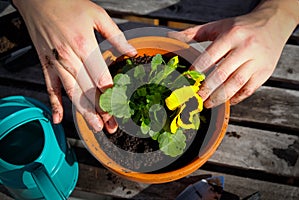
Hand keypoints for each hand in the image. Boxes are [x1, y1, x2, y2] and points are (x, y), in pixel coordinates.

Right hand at [13, 0, 136, 132]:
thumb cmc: (68, 5)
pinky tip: (58, 119)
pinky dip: (54, 104)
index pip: (101, 79)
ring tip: (95, 128)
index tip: (120, 109)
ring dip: (84, 113)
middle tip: (111, 127)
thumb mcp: (97, 16)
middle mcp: (70, 59)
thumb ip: (116, 37)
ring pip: (72, 94)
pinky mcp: (46, 65)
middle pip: (88, 91)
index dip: (112, 96)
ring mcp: (56, 64)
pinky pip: (50, 88)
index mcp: (85, 46)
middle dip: (101, 112)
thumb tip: (132, 53)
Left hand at [169, 0, 298, 107]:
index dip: (197, 70)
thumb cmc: (240, 27)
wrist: (273, 24)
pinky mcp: (265, 72)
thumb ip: (194, 33)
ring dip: (220, 97)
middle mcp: (246, 48)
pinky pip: (249, 89)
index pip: (210, 56)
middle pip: (223, 73)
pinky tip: (226, 101)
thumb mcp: (218, 26)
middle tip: (195, 98)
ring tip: (207, 104)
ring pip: (236, 83)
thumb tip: (171, 37)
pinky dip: (237, 97)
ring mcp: (257, 61)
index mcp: (232, 35)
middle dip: (207, 88)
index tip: (187, 81)